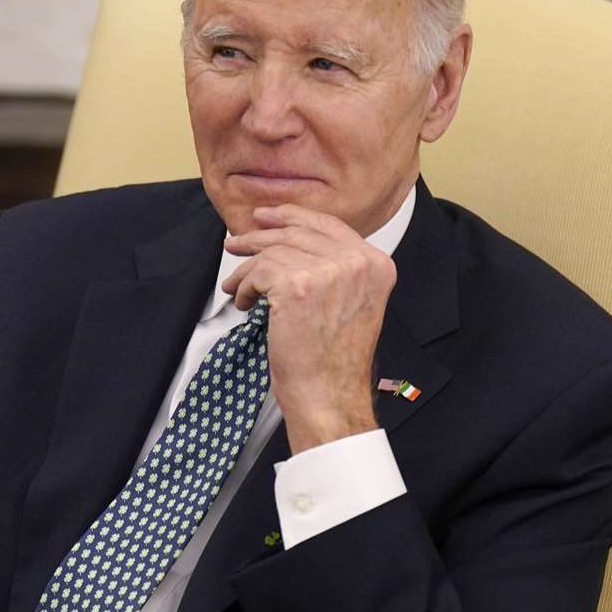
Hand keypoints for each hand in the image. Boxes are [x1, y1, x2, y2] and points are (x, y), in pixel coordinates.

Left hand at [222, 204, 396, 452]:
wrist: (329, 395)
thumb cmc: (333, 361)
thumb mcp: (350, 304)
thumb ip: (335, 271)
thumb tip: (290, 244)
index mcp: (376, 264)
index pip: (330, 225)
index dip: (294, 216)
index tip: (268, 217)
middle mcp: (357, 262)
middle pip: (297, 233)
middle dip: (260, 235)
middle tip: (237, 241)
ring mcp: (329, 272)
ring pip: (273, 252)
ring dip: (246, 269)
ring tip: (235, 285)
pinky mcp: (297, 286)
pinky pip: (258, 272)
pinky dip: (244, 287)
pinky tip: (244, 303)